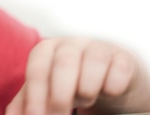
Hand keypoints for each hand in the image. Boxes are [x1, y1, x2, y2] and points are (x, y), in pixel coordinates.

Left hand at [5, 37, 149, 114]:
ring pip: (94, 59)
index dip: (35, 94)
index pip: (38, 67)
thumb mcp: (45, 92)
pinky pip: (120, 68)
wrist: (109, 77)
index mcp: (48, 51)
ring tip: (87, 100)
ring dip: (88, 87)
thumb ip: (25, 103)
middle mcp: (73, 45)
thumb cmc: (69, 85)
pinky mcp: (124, 60)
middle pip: (64, 61)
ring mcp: (100, 48)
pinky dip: (113, 85)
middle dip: (60, 95)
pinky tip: (109, 92)